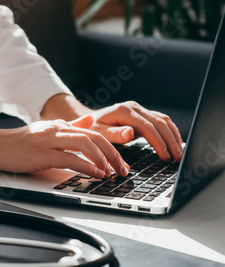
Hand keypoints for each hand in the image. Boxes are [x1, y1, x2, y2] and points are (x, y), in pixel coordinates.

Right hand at [0, 114, 129, 177]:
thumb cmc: (19, 143)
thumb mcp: (48, 132)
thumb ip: (70, 127)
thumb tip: (90, 122)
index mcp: (61, 126)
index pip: (94, 134)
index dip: (111, 148)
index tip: (120, 164)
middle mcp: (58, 129)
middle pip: (95, 137)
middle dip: (113, 155)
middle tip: (122, 170)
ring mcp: (50, 140)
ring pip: (85, 144)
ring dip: (103, 159)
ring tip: (111, 173)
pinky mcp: (41, 153)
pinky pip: (70, 158)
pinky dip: (86, 167)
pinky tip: (95, 174)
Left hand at [41, 95, 182, 161]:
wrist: (87, 120)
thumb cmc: (91, 129)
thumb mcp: (98, 133)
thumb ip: (114, 134)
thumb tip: (130, 133)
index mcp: (124, 112)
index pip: (147, 127)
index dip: (158, 142)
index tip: (165, 156)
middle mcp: (134, 108)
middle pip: (159, 123)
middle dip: (171, 141)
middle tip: (178, 158)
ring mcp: (140, 110)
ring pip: (163, 121)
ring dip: (173, 136)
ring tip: (179, 154)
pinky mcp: (143, 115)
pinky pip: (161, 122)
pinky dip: (170, 132)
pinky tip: (175, 143)